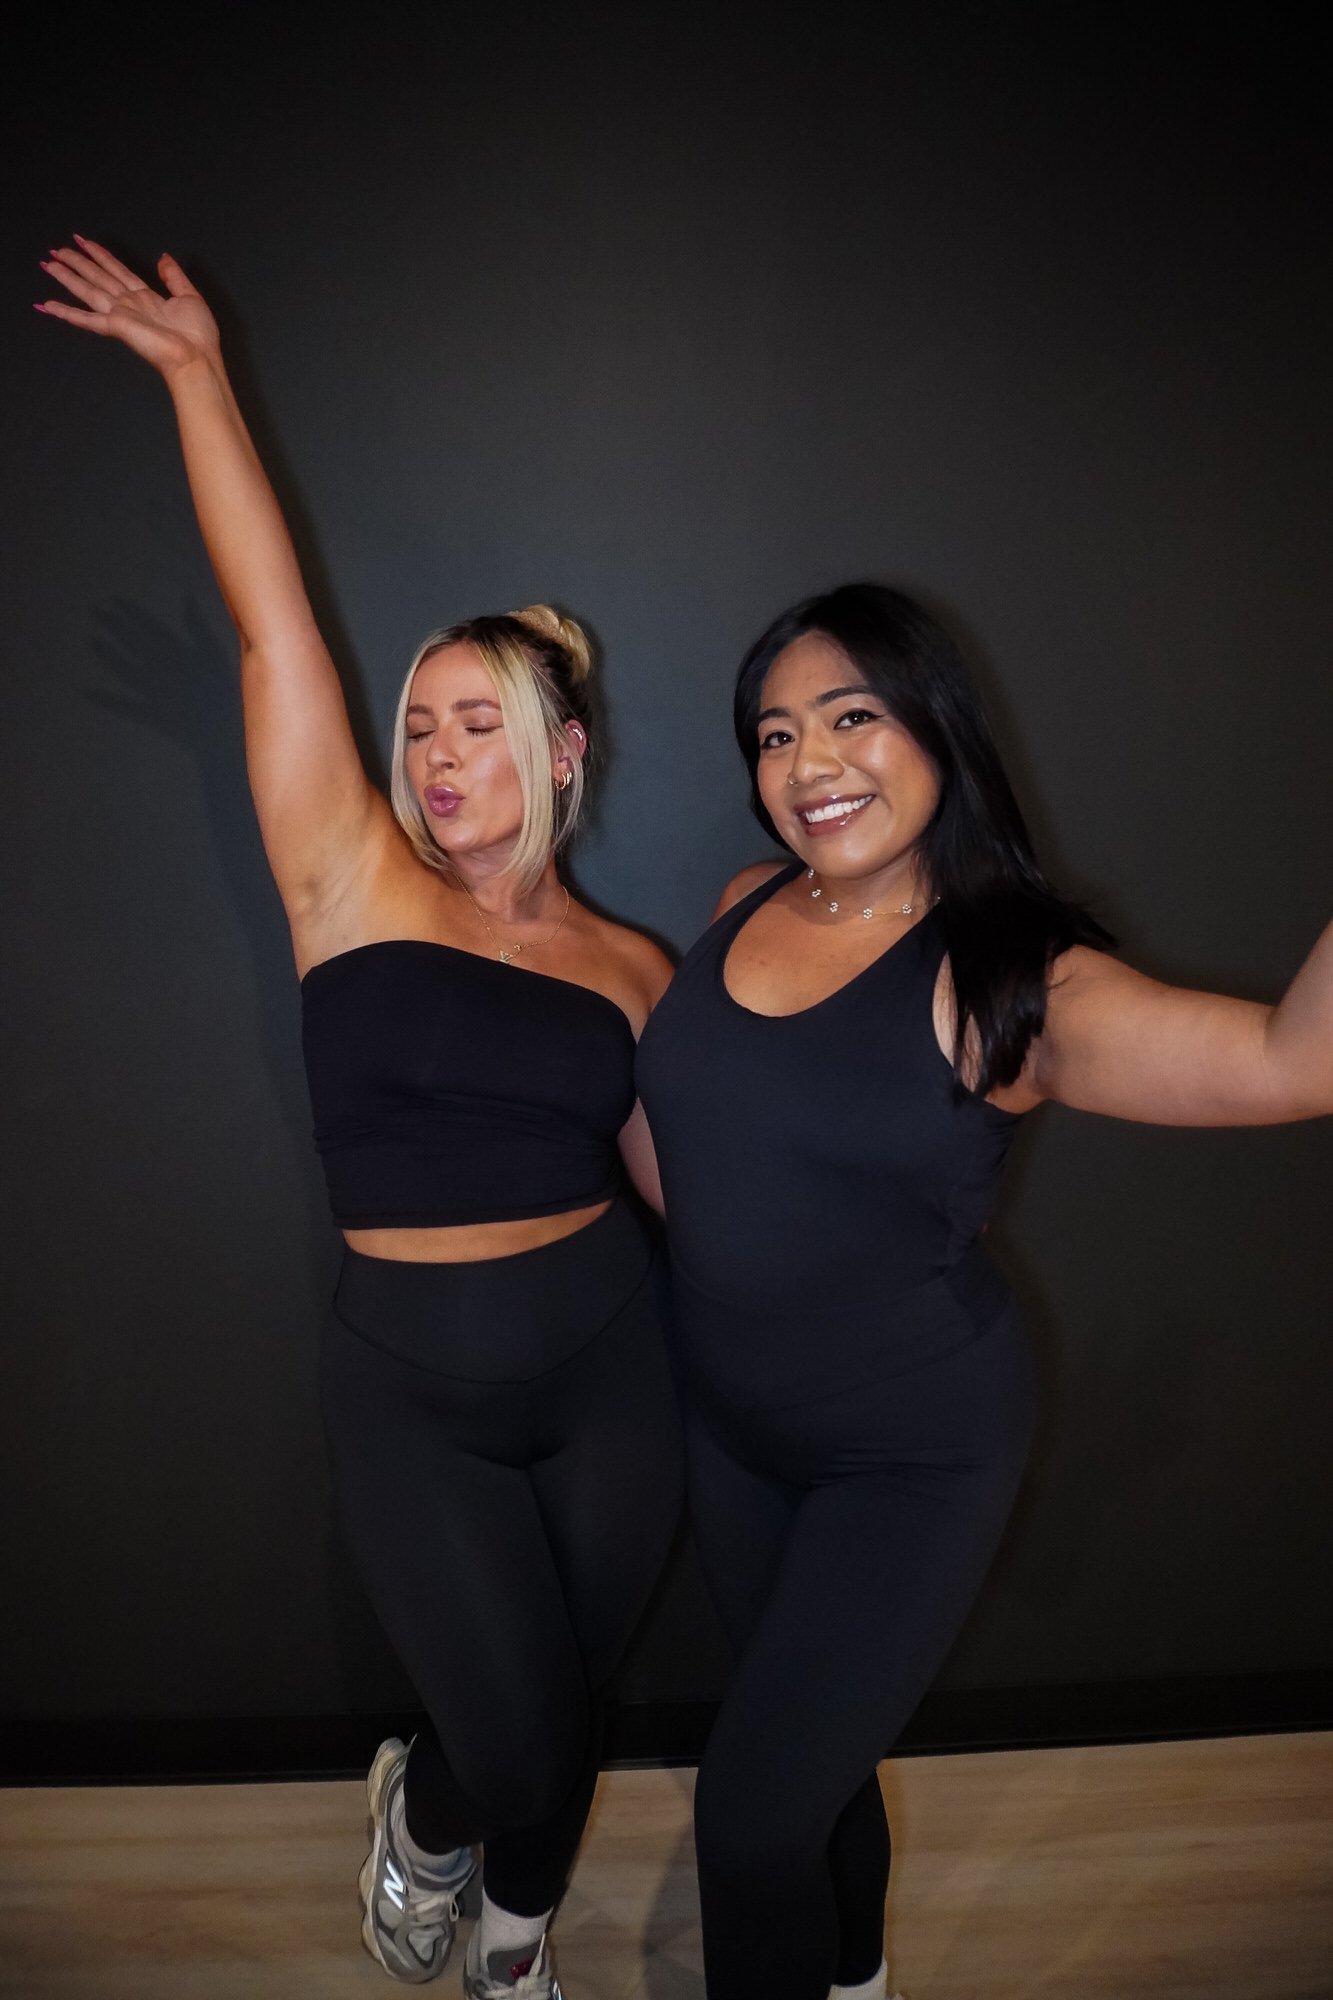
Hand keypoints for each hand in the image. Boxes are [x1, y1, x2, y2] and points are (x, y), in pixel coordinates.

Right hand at [37, 237, 220, 377]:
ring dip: (67, 277)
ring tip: (48, 264)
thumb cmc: (198, 335)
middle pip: (98, 277)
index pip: (117, 270)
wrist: (197, 359)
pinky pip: (86, 319)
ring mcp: (120, 315)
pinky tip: (47, 306)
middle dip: (77, 263)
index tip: (83, 241)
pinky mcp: (116, 327)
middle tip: (55, 250)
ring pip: (88, 290)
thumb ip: (174, 276)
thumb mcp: (190, 296)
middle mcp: (129, 304)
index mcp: (145, 296)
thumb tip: (163, 257)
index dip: (100, 255)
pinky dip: (66, 312)